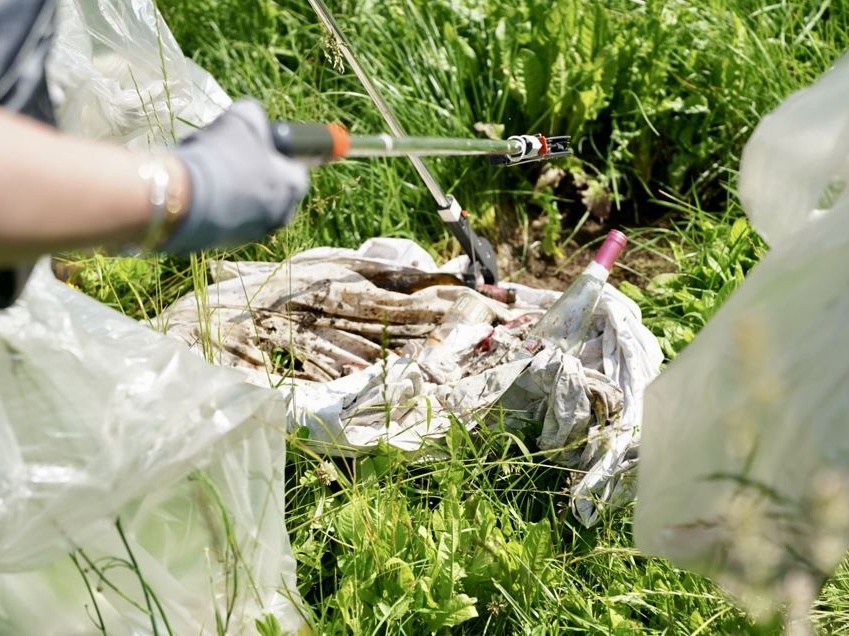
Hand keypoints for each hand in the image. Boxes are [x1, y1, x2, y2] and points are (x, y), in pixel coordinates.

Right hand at [164, 99, 308, 253]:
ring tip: (207, 171)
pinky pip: (228, 218)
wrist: (183, 198)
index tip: (258, 143)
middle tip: (228, 154)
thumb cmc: (222, 156)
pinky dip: (217, 204)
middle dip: (253, 171)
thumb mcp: (244, 118)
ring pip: (248, 203)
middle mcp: (281, 216)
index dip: (277, 153)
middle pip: (271, 187)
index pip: (296, 168)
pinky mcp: (228, 243)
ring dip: (233, 187)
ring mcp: (255, 233)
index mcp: (294, 188)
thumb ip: (258, 117)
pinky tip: (196, 191)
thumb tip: (258, 123)